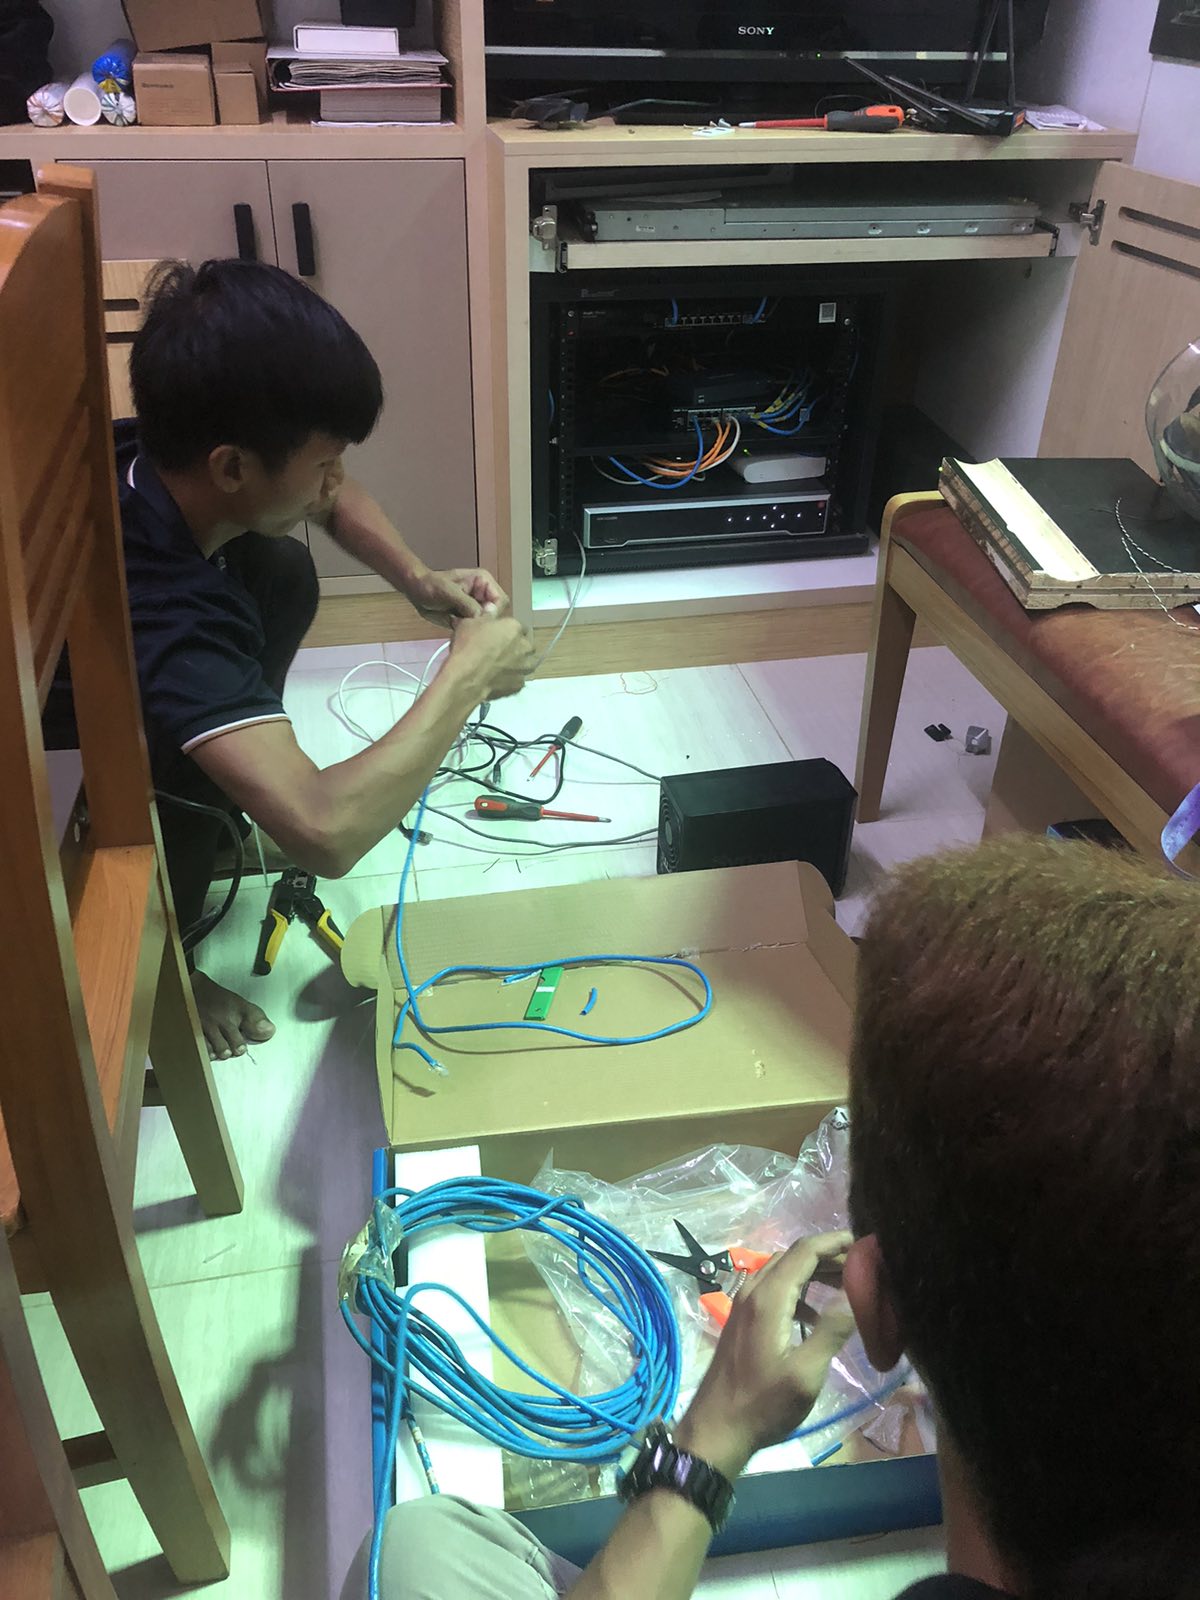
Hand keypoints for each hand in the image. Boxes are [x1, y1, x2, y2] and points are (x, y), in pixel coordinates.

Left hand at [407, 567, 510, 627]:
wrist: (415, 591)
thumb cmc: (430, 585)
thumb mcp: (449, 591)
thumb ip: (467, 603)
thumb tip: (482, 616)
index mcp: (484, 583)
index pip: (501, 600)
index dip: (494, 612)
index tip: (479, 621)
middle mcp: (483, 596)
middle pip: (496, 614)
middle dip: (484, 623)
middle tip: (468, 626)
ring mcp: (476, 608)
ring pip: (486, 624)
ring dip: (476, 629)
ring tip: (460, 627)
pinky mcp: (468, 619)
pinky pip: (475, 630)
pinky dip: (468, 633)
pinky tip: (457, 630)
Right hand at [449, 614, 536, 699]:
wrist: (467, 677)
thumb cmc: (468, 646)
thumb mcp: (470, 622)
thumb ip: (485, 615)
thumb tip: (491, 607)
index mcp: (514, 627)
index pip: (518, 626)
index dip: (508, 631)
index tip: (498, 636)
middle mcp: (525, 646)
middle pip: (525, 644)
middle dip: (516, 646)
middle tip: (500, 651)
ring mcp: (525, 666)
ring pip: (526, 662)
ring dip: (518, 662)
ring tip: (502, 666)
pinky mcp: (520, 684)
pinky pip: (518, 678)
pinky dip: (511, 678)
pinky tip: (499, 679)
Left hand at [674, 1232, 854, 1478]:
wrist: (716, 1428)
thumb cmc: (763, 1404)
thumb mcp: (805, 1373)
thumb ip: (831, 1331)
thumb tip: (856, 1296)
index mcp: (769, 1298)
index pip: (805, 1251)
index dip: (835, 1242)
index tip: (865, 1243)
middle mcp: (754, 1291)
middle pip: (794, 1257)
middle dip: (828, 1256)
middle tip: (862, 1268)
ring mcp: (745, 1305)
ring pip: (783, 1273)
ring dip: (814, 1273)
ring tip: (846, 1287)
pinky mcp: (743, 1321)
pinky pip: (774, 1291)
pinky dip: (799, 1292)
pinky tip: (816, 1318)